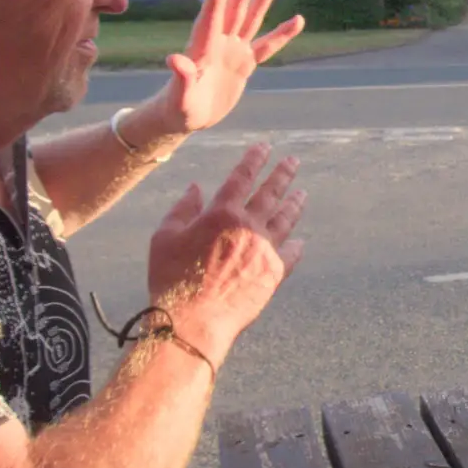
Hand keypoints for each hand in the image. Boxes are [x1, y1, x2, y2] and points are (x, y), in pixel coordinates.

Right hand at [147, 146, 307, 359]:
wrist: (193, 320)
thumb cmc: (172, 278)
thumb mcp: (165, 237)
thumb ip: (182, 209)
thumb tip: (195, 187)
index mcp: (221, 213)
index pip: (242, 177)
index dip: (254, 160)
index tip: (265, 147)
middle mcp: (249, 227)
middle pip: (271, 193)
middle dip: (283, 174)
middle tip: (293, 161)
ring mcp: (265, 250)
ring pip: (286, 220)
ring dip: (294, 204)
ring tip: (302, 194)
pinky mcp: (274, 274)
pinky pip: (291, 254)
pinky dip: (296, 245)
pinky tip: (300, 240)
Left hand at [155, 0, 305, 134]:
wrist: (186, 117)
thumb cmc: (177, 109)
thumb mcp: (179, 97)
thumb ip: (180, 78)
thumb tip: (174, 59)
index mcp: (202, 48)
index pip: (211, 17)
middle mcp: (219, 43)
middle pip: (234, 8)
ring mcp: (233, 50)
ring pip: (252, 18)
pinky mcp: (244, 63)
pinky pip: (267, 46)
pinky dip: (282, 34)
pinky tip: (298, 19)